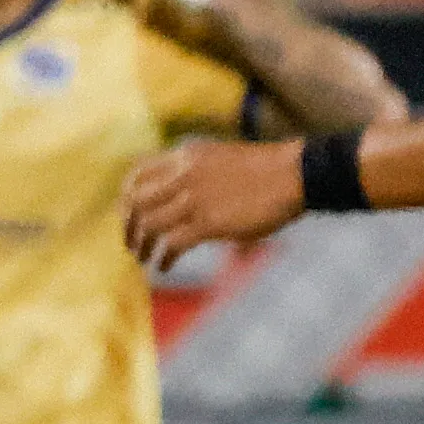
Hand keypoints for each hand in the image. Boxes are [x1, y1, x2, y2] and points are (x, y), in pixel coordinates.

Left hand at [124, 136, 305, 265]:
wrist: (298, 172)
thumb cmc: (266, 170)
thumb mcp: (219, 159)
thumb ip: (193, 174)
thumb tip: (176, 201)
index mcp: (184, 156)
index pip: (136, 174)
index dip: (126, 198)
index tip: (128, 214)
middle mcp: (182, 175)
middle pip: (135, 203)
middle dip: (128, 226)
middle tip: (131, 244)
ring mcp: (194, 198)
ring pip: (149, 225)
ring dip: (142, 245)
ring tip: (144, 258)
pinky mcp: (208, 222)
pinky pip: (171, 244)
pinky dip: (163, 258)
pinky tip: (164, 266)